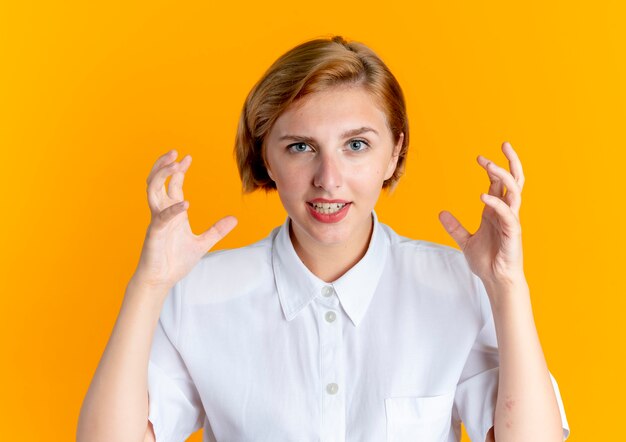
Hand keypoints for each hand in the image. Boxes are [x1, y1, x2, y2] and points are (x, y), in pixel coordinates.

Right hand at [132, 149, 237, 291]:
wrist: (161, 280)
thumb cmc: (175, 261)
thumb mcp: (203, 243)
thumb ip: (217, 230)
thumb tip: (234, 219)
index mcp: (173, 212)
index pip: (172, 184)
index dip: (178, 170)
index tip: (188, 157)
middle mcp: (162, 212)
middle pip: (157, 181)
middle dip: (164, 165)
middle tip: (175, 152)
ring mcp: (157, 221)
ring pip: (152, 190)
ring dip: (161, 176)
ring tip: (174, 165)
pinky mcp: (155, 233)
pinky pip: (162, 217)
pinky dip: (173, 209)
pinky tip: (185, 204)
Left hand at [438, 141, 525, 289]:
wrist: (496, 281)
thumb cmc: (487, 261)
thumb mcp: (465, 241)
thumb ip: (455, 227)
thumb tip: (441, 213)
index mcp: (496, 212)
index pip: (499, 184)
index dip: (492, 169)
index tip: (480, 157)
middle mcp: (506, 212)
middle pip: (514, 181)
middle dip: (511, 162)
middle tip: (504, 144)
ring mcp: (511, 221)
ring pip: (514, 192)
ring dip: (503, 176)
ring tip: (489, 165)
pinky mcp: (513, 233)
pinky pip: (508, 214)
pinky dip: (496, 203)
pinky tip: (483, 195)